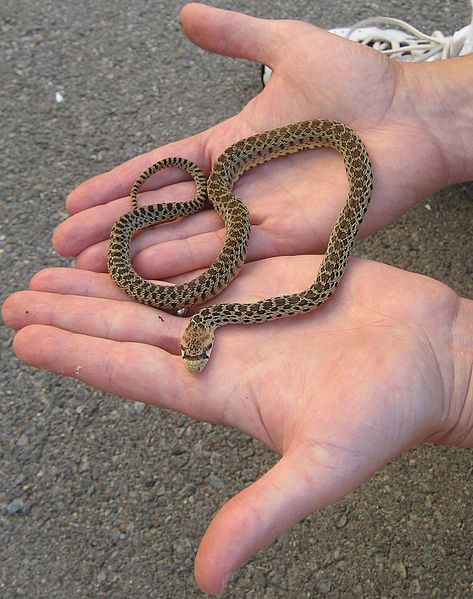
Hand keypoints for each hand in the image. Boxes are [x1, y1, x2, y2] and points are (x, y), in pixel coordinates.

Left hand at [3, 259, 470, 593]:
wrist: (433, 358)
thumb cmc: (388, 415)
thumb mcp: (322, 467)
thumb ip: (261, 513)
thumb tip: (208, 577)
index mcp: (222, 390)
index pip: (131, 373)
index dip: (77, 356)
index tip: (25, 339)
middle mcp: (221, 348)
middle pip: (130, 328)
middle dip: (73, 312)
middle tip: (20, 294)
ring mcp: (242, 310)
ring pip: (157, 290)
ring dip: (106, 280)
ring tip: (58, 267)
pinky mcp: (266, 276)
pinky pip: (202, 257)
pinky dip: (163, 247)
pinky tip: (131, 239)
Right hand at [53, 3, 460, 285]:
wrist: (413, 118)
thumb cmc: (359, 85)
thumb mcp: (287, 47)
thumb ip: (236, 38)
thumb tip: (187, 15)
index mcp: (229, 148)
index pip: (159, 170)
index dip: (117, 185)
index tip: (77, 200)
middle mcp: (236, 189)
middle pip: (163, 213)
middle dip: (112, 230)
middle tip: (66, 248)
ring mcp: (260, 216)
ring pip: (188, 240)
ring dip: (141, 254)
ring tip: (95, 269)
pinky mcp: (290, 238)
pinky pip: (231, 254)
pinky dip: (191, 263)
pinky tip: (153, 271)